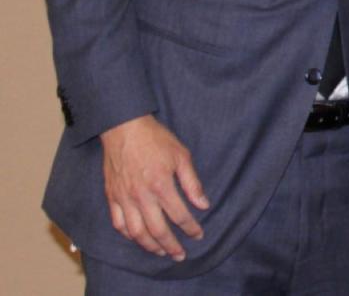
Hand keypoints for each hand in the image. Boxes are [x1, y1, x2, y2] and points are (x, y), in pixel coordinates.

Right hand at [99, 114, 208, 260]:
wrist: (124, 128)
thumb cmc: (156, 140)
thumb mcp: (181, 156)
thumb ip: (192, 183)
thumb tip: (203, 204)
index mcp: (161, 185)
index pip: (179, 215)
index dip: (190, 228)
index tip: (198, 235)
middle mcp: (141, 196)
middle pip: (157, 230)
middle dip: (171, 246)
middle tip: (180, 255)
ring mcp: (124, 198)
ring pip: (136, 232)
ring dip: (149, 246)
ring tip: (161, 252)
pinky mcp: (112, 196)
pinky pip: (118, 222)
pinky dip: (128, 234)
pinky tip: (137, 238)